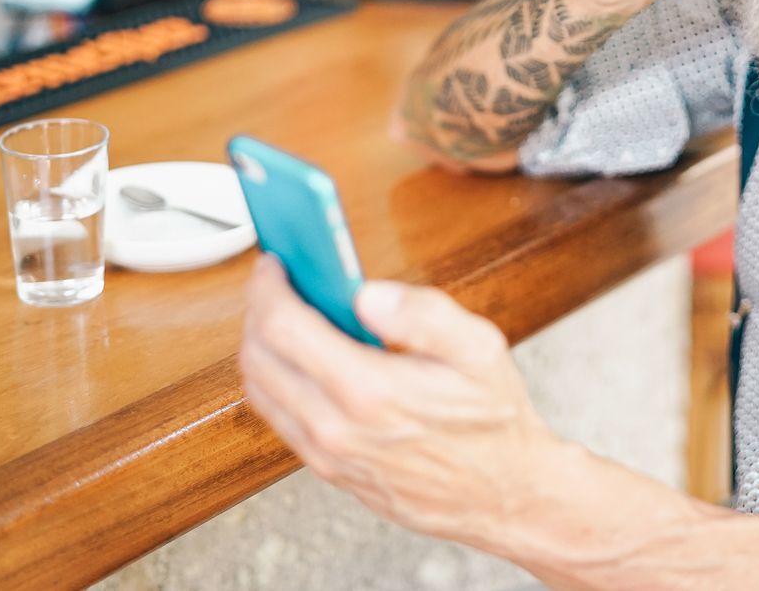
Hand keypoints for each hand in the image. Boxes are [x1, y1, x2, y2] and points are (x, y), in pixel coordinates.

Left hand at [239, 255, 556, 547]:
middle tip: (276, 284)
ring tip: (284, 315)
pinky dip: (275, 380)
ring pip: (260, 390)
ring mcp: (328, 454)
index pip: (283, 328)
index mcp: (369, 390)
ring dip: (260, 345)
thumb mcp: (479, 350)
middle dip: (257, 310)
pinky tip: (300, 358)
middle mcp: (337, 427)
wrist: (501, 494)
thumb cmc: (492, 420)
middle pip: (259, 357)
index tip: (274, 265)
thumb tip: (367, 293)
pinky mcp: (328, 470)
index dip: (268, 288)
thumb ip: (424, 314)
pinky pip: (278, 418)